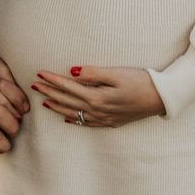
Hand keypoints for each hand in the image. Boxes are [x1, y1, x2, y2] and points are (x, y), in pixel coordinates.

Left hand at [31, 65, 165, 127]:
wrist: (160, 98)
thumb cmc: (140, 81)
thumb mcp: (117, 73)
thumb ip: (93, 73)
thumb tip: (72, 71)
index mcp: (97, 97)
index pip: (68, 87)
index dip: (52, 80)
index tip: (39, 73)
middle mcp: (97, 110)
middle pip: (67, 101)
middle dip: (50, 92)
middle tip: (34, 85)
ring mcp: (104, 118)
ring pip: (74, 113)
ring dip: (58, 106)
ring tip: (44, 101)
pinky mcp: (111, 121)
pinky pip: (86, 123)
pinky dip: (74, 119)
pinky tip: (68, 117)